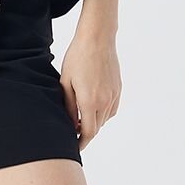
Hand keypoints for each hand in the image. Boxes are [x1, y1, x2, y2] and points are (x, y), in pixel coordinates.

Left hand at [59, 31, 121, 150]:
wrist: (97, 38)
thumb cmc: (78, 57)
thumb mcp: (66, 82)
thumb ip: (68, 106)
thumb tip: (70, 124)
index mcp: (90, 102)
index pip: (87, 133)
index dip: (81, 142)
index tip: (74, 146)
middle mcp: (105, 101)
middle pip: (97, 127)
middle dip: (85, 133)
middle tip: (73, 131)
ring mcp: (114, 94)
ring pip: (105, 119)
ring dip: (94, 122)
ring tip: (81, 116)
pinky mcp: (118, 88)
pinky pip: (112, 108)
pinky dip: (103, 112)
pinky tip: (94, 105)